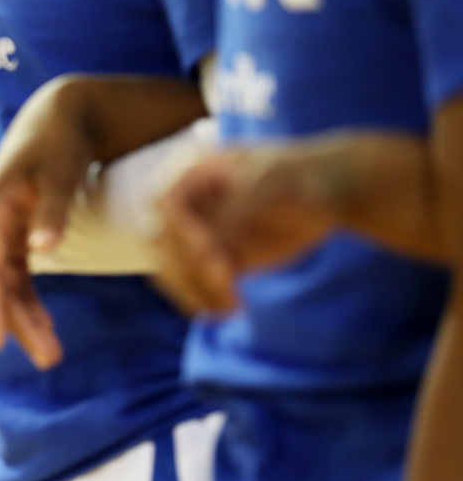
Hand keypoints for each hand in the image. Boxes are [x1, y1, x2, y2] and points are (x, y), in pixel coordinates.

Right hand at [0, 82, 95, 369]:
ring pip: (6, 283)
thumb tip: (42, 251)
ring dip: (25, 317)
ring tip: (50, 354)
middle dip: (19, 321)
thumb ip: (52, 211)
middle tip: (48, 358)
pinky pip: (16, 274)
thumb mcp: (60, 172)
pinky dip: (28, 300)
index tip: (0, 341)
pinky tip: (44, 326)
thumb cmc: (58, 142)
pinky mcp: (12, 233)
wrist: (56, 115)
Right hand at [153, 146, 336, 312]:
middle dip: (186, 264)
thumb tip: (210, 241)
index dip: (178, 229)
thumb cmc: (295, 178)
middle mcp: (183, 204)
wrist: (322, 193)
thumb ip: (236, 209)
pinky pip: (190, 287)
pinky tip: (232, 308)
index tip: (210, 249)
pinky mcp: (208, 261)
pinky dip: (203, 301)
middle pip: (159, 240)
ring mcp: (193, 235)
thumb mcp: (267, 184)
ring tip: (231, 301)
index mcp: (190, 172)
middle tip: (225, 279)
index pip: (163, 203)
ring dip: (193, 289)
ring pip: (169, 269)